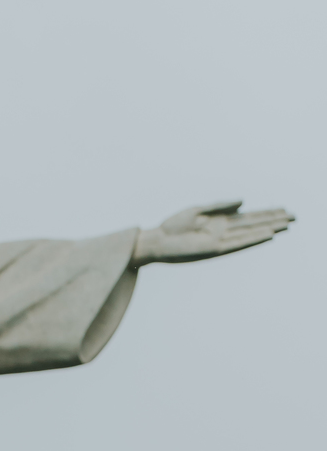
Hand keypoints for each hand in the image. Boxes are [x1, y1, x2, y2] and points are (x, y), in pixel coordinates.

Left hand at [132, 201, 291, 266]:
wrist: (156, 241)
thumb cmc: (173, 226)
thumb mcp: (198, 210)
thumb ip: (221, 205)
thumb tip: (244, 201)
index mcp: (220, 222)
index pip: (248, 217)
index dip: (266, 213)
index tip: (283, 210)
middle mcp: (223, 232)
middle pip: (253, 224)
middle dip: (273, 220)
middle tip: (294, 217)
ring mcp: (220, 241)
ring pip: (249, 234)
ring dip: (268, 229)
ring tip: (286, 226)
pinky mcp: (214, 249)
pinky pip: (238, 243)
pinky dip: (253, 239)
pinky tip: (266, 235)